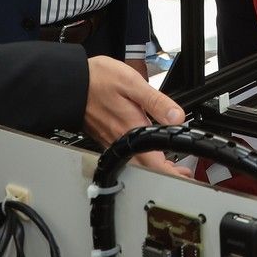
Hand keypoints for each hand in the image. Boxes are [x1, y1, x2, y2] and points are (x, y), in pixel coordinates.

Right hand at [84, 55, 184, 177]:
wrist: (70, 82)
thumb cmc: (98, 80)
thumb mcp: (133, 83)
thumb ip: (156, 102)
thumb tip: (177, 117)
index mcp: (131, 129)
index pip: (155, 162)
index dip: (172, 172)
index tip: (186, 176)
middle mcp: (120, 140)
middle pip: (146, 166)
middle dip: (166, 173)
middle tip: (183, 173)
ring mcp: (111, 140)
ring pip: (135, 162)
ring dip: (154, 166)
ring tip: (171, 165)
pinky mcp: (105, 135)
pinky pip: (125, 154)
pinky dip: (140, 157)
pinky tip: (146, 150)